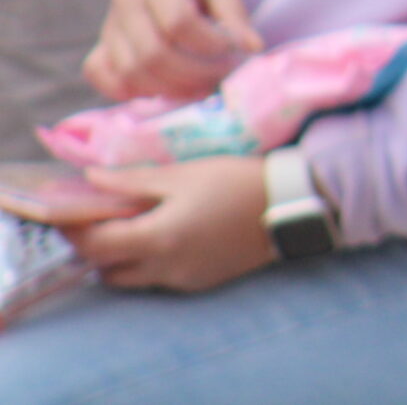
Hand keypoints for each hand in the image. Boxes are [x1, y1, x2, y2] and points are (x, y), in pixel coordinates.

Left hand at [60, 157, 273, 292]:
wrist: (291, 205)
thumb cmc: (236, 182)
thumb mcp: (183, 174)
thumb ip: (132, 181)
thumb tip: (90, 179)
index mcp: (157, 238)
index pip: (94, 246)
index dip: (74, 231)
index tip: (66, 212)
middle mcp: (164, 268)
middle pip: (107, 269)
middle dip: (95, 247)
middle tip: (96, 219)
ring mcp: (183, 279)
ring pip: (132, 278)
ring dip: (121, 257)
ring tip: (131, 226)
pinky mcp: (200, 282)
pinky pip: (159, 278)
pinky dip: (150, 260)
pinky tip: (166, 235)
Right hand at [84, 0, 263, 102]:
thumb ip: (233, 14)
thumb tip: (253, 49)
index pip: (179, 23)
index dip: (210, 43)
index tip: (234, 47)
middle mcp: (127, 6)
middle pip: (153, 55)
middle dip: (194, 74)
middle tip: (222, 75)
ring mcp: (110, 27)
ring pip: (129, 72)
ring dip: (169, 88)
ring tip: (202, 85)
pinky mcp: (102, 43)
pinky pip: (100, 74)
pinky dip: (128, 90)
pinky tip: (162, 88)